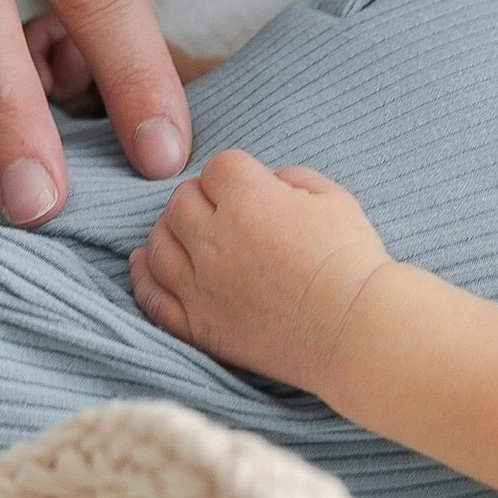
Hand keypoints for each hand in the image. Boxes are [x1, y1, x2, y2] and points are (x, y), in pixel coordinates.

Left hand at [131, 153, 389, 395]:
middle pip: (181, 201)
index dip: (236, 174)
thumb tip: (268, 183)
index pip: (218, 168)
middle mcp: (214, 240)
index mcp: (248, 200)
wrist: (354, 329)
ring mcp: (199, 286)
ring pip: (158, 245)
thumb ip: (291, 177)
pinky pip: (152, 298)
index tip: (250, 187)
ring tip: (187, 234)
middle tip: (222, 211)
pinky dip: (143, 277)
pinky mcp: (196, 326)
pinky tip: (144, 263)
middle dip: (201, 199)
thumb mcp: (334, 198)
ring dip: (169, 232)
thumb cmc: (351, 260)